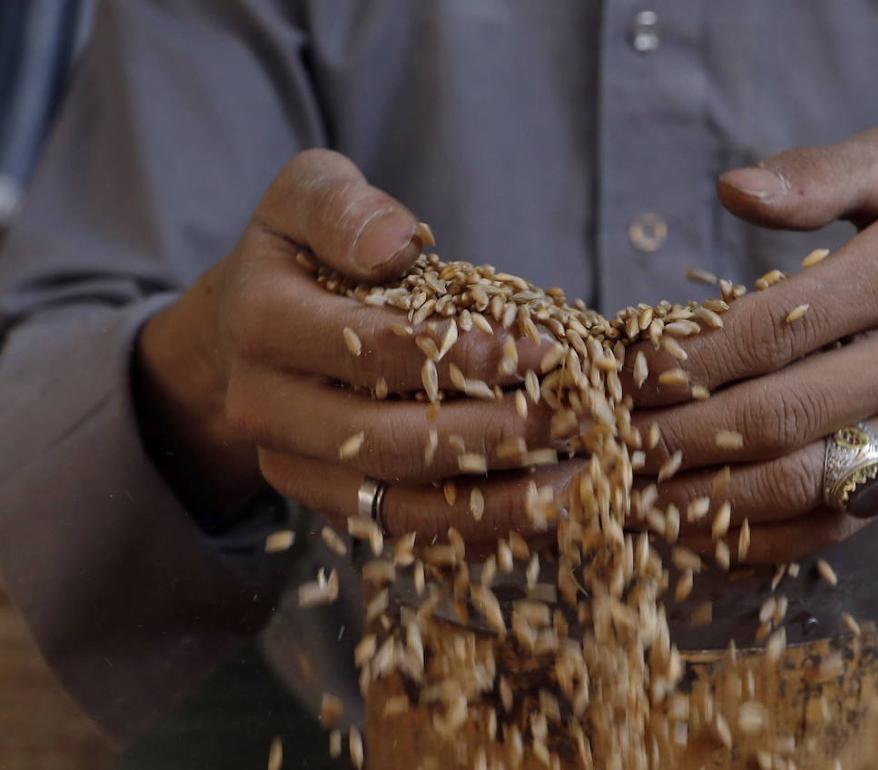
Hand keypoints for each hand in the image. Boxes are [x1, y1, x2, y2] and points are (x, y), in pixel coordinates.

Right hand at [137, 150, 559, 541]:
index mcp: (261, 323)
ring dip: (493, 505)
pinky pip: (405, 533)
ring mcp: (293, 469)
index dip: (470, 353)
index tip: (549, 350)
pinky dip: (476, 533)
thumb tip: (396, 244)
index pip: (378, 350)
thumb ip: (344, 206)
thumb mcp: (309, 195)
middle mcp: (264, 409)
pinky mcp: (327, 505)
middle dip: (492, 434)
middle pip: (388, 442)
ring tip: (576, 482)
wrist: (246, 329)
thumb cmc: (302, 252)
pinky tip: (541, 511)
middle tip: (574, 420)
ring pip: (397, 508)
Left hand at [628, 127, 877, 559]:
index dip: (689, 355)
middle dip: (680, 436)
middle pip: (781, 415)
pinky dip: (764, 540)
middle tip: (611, 441)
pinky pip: (839, 527)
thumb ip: (819, 173)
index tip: (627, 368)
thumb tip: (729, 189)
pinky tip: (702, 534)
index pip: (777, 325)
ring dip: (709, 501)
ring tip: (637, 496)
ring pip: (806, 485)